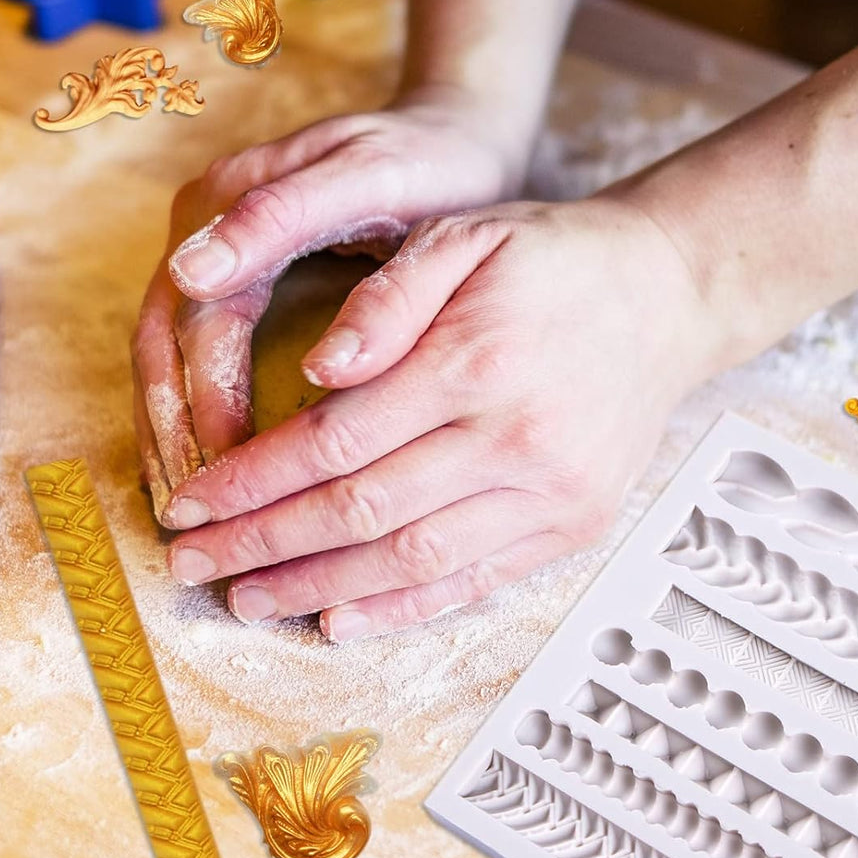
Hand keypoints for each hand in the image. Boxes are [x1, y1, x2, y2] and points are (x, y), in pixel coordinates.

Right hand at [131, 94, 525, 516]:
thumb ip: (283, 215)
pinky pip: (198, 352)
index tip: (223, 476)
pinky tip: (209, 464)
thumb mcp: (366, 177)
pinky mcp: (236, 276)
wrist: (455, 136)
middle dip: (170, 430)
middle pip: (163, 343)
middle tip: (190, 515)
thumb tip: (188, 274)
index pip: (196, 321)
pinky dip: (195, 409)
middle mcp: (205, 224)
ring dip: (170, 429)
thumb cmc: (426, 161)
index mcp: (228, 199)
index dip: (203, 401)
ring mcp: (214, 251)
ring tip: (184, 506)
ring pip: (169, 355)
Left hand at [157, 194, 719, 639]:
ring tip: (248, 600)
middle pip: (360, 510)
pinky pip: (477, 581)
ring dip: (318, 588)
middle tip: (192, 563)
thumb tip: (316, 370)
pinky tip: (342, 620)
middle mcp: (513, 437)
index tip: (189, 501)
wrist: (668, 294)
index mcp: (473, 360)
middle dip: (263, 544)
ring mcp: (551, 491)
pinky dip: (403, 608)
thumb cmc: (554, 259)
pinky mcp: (574, 522)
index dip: (250, 478)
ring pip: (411, 559)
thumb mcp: (468, 237)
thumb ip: (388, 297)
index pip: (333, 439)